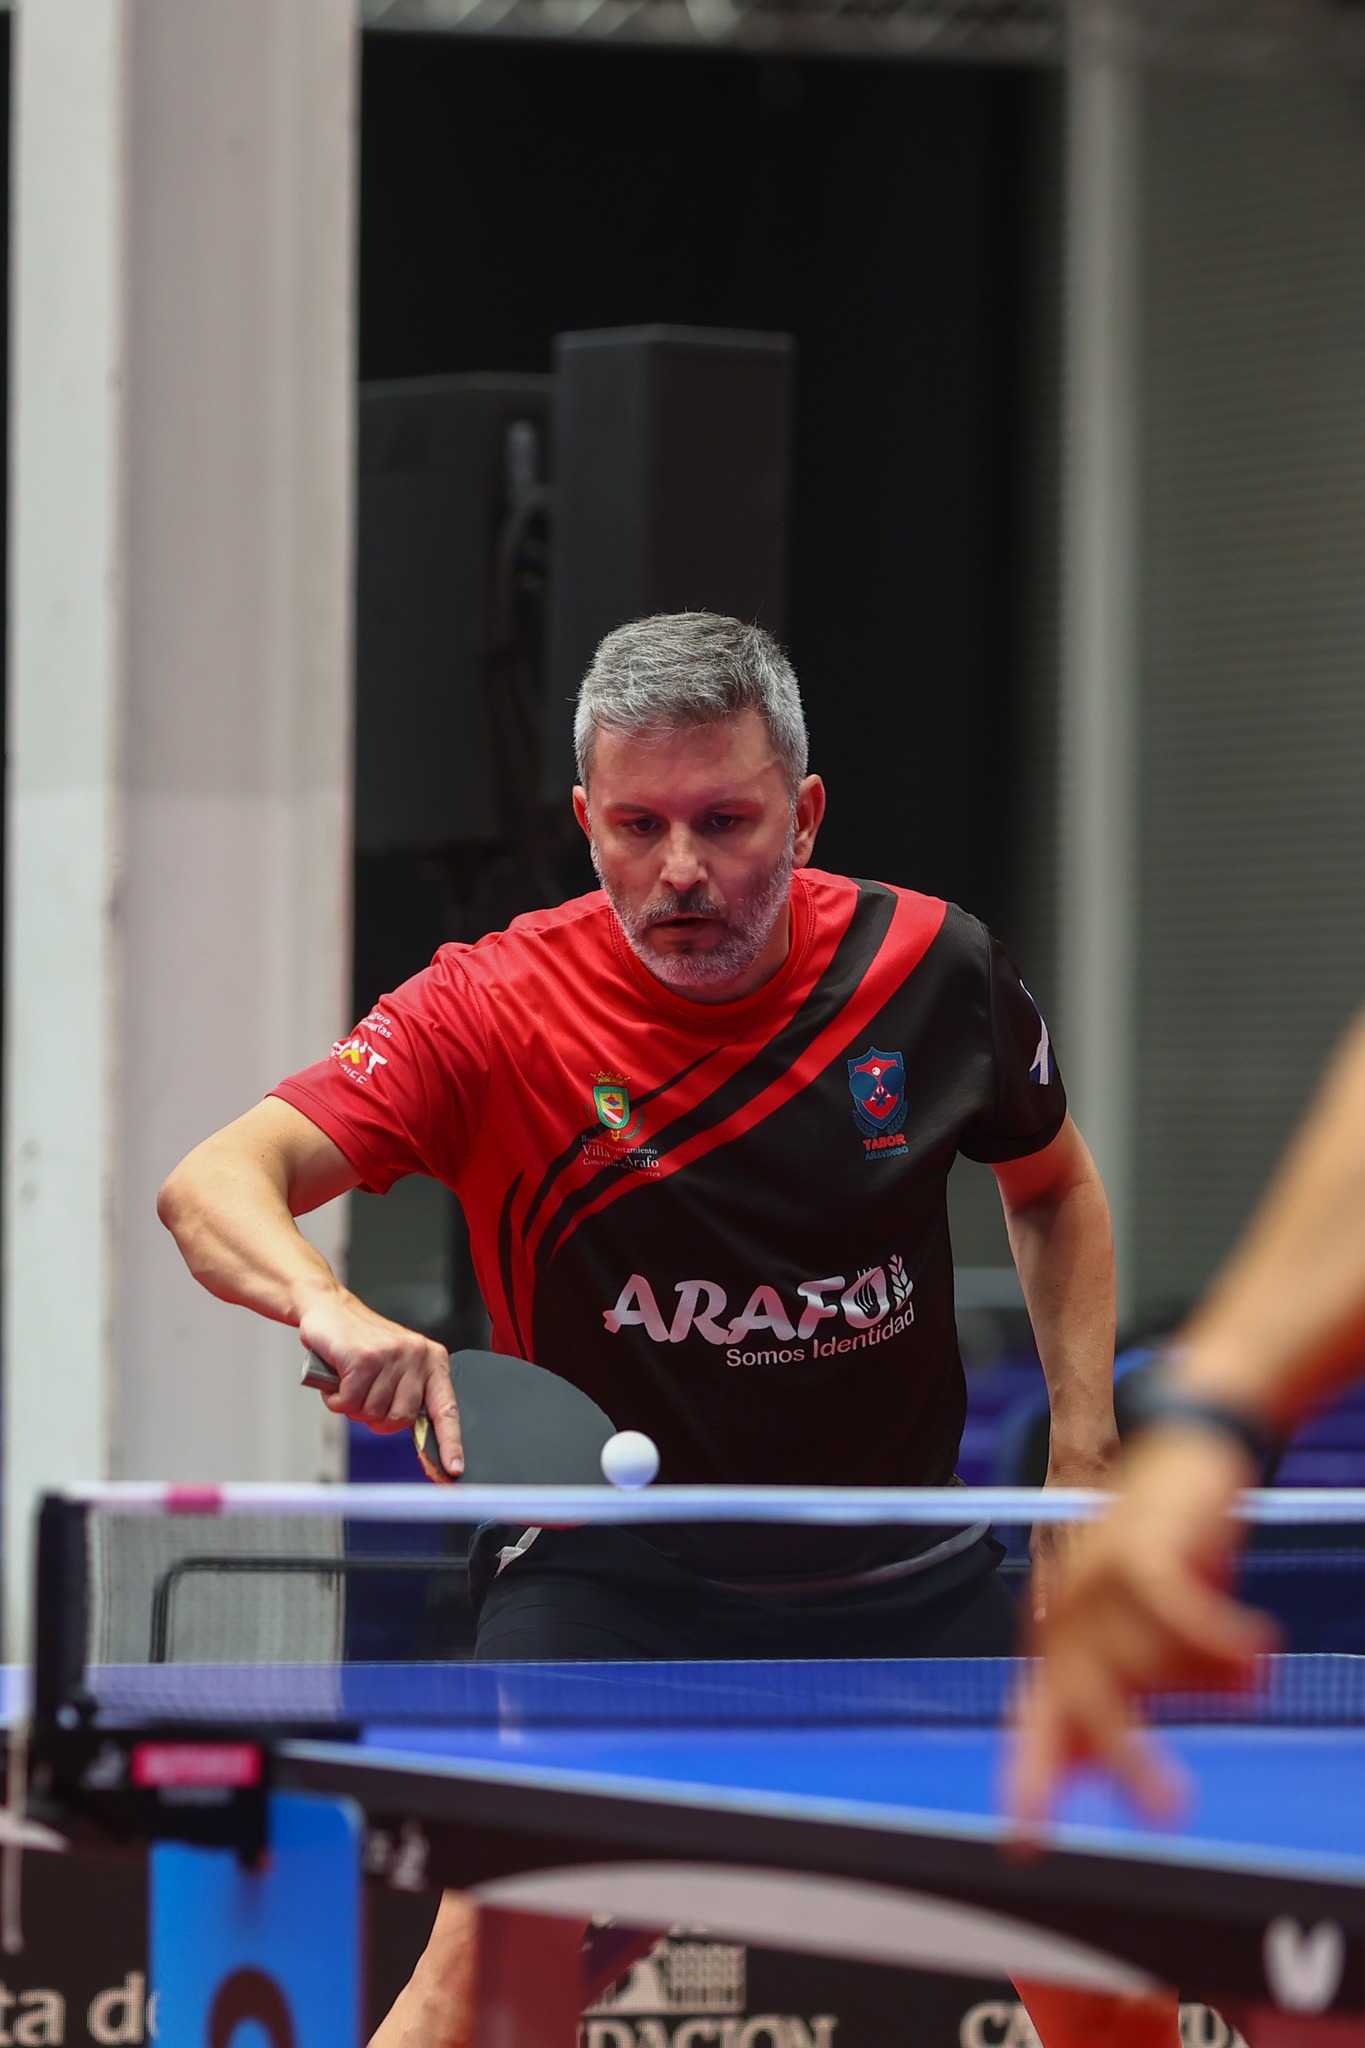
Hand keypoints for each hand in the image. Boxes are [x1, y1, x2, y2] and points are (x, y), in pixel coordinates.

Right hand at [298, 1289, 463, 1478]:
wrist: (330, 1310)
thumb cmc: (361, 1343)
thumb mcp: (396, 1365)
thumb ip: (408, 1394)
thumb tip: (417, 1432)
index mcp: (432, 1360)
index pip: (446, 1408)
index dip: (450, 1441)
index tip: (453, 1469)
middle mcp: (417, 1356)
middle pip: (401, 1419)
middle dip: (375, 1418)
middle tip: (362, 1397)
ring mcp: (392, 1355)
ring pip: (372, 1412)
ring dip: (353, 1406)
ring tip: (349, 1382)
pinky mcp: (365, 1358)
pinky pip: (350, 1401)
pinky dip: (337, 1399)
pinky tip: (337, 1379)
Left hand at [1008, 1429, 1276, 1827]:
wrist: (1186, 1453)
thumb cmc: (1163, 1553)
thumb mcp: (1131, 1630)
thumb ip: (1107, 1688)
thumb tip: (1080, 1765)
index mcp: (1060, 1637)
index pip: (1037, 1719)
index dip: (1031, 1779)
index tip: (1021, 1844)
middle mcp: (1067, 1610)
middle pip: (1088, 1703)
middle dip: (1128, 1759)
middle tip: (1170, 1809)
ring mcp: (1097, 1577)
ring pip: (1149, 1663)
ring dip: (1211, 1673)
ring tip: (1253, 1665)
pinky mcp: (1140, 1549)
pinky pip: (1177, 1614)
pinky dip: (1219, 1636)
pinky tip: (1257, 1647)